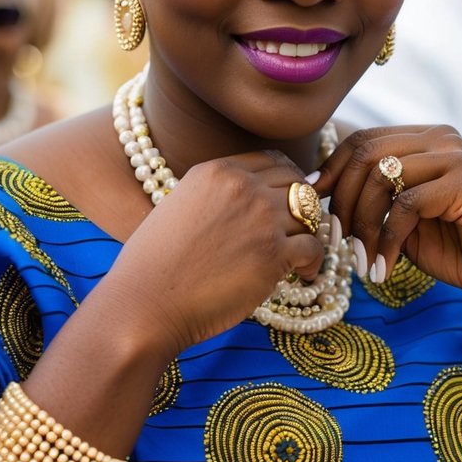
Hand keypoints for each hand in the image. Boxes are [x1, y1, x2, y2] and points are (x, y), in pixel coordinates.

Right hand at [105, 150, 326, 351]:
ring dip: (310, 234)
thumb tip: (252, 201)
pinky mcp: (273, 254)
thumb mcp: (180, 204)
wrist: (146, 301)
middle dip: (303, 206)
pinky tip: (304, 274)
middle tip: (299, 229)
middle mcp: (243, 187)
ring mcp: (261, 218)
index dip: (287, 180)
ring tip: (301, 255)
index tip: (288, 201)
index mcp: (218, 171)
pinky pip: (314, 247)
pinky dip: (315, 262)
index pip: (273, 160)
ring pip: (311, 214)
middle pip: (298, 183)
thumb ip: (217, 195)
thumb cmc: (154, 263)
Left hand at [313, 125, 461, 311]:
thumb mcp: (403, 220)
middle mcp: (441, 137)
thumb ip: (373, 200)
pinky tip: (383, 269)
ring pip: (382, 177)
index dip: (332, 171)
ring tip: (362, 260)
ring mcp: (456, 156)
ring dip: (363, 225)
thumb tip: (320, 191)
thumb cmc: (458, 247)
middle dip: (343, 200)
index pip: (361, 140)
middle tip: (337, 240)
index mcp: (425, 139)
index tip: (314, 205)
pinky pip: (406, 204)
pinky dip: (387, 240)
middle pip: (366, 153)